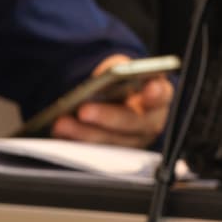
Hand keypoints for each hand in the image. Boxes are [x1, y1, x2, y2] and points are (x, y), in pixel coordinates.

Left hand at [52, 54, 173, 146]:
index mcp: (157, 96)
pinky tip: (59, 134)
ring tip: (61, 123)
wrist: (107, 99)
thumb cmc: (118, 83)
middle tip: (84, 110)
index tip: (149, 88)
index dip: (156, 93)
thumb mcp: (117, 68)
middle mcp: (149, 122)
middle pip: (133, 123)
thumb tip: (105, 75)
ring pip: (111, 143)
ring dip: (85, 134)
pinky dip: (75, 143)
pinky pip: (94, 153)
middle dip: (107, 117)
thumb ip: (116, 67)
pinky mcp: (112, 155)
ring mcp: (132, 141)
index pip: (161, 94)